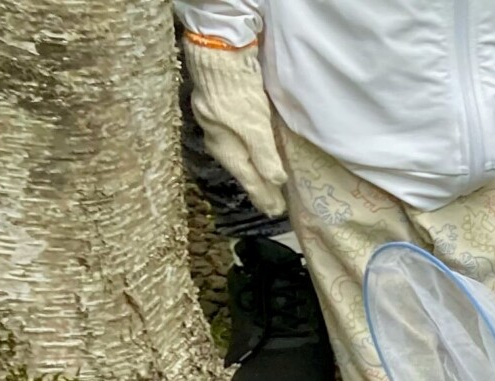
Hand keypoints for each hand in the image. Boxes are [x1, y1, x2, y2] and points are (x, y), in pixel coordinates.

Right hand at [181, 36, 287, 219]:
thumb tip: (276, 181)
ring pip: (241, 157)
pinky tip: (258, 155)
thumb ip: (264, 155)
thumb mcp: (254, 127)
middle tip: (273, 207)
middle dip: (259, 189)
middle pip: (244, 170)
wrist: (218, 55)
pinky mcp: (226, 112)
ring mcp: (220, 126)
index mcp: (226, 148)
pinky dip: (252, 154)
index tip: (276, 212)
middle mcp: (220, 141)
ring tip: (268, 186)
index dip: (263, 196)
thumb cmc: (235, 92)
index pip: (249, 179)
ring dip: (256, 172)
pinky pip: (241, 142)